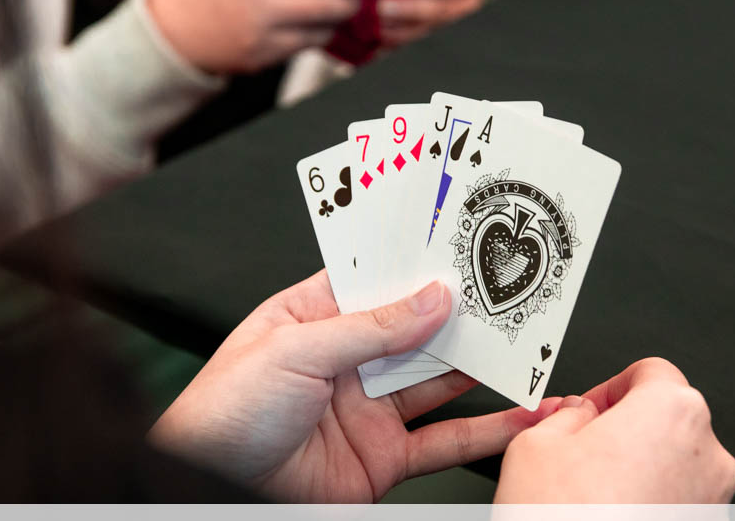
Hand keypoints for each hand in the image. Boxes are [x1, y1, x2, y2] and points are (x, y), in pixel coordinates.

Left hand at [148, 271, 559, 501]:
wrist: (211, 492)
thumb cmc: (219, 416)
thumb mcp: (292, 352)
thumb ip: (368, 328)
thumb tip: (429, 299)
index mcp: (313, 319)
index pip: (376, 280)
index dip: (417, 263)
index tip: (459, 243)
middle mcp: (345, 361)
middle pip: (416, 328)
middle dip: (460, 312)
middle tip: (504, 290)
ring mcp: (368, 409)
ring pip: (439, 380)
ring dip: (481, 365)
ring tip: (523, 344)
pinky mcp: (384, 456)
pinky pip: (444, 441)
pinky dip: (485, 431)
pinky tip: (515, 416)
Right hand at [494, 358, 734, 502]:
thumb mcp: (537, 443)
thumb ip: (566, 414)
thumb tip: (576, 413)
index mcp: (672, 410)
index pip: (650, 371)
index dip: (611, 386)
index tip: (589, 408)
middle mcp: (707, 453)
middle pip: (666, 417)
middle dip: (625, 428)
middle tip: (582, 450)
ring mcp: (713, 501)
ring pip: (674, 464)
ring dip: (638, 469)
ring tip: (589, 493)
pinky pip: (679, 503)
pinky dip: (649, 504)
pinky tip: (607, 516)